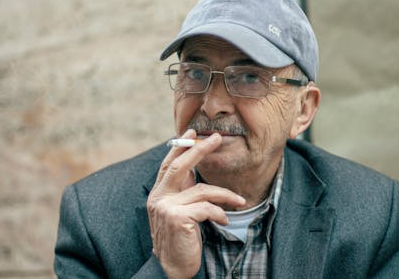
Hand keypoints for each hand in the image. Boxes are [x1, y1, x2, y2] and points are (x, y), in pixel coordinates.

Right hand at [147, 130, 245, 278]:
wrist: (171, 269)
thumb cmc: (180, 238)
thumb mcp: (179, 211)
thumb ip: (184, 192)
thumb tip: (195, 170)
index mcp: (158, 193)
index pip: (168, 164)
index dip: (180, 147)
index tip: (192, 133)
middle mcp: (158, 197)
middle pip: (180, 166)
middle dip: (200, 150)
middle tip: (217, 138)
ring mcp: (166, 207)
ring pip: (202, 190)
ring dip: (225, 194)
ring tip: (240, 201)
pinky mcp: (178, 218)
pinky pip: (207, 208)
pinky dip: (220, 213)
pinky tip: (224, 220)